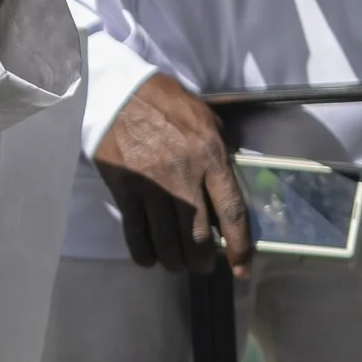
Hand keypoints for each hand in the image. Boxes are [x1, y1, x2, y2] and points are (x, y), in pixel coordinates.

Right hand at [94, 71, 252, 273]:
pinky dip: (143, 252)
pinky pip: (135, 231)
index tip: (242, 268)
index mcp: (211, 158)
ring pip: (168, 240)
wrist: (120, 92)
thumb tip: (225, 187)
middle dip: (202, 260)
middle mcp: (184, 177)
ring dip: (175, 261)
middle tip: (202, 266)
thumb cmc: (167, 102)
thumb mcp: (207, 120)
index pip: (231, 213)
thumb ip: (220, 153)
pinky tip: (149, 259)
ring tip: (177, 264)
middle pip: (198, 236)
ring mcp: (151, 186)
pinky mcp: (124, 188)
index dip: (240, 247)